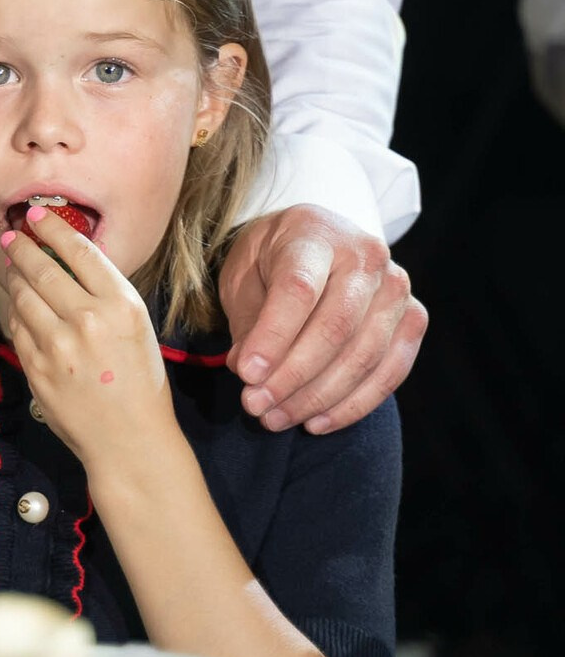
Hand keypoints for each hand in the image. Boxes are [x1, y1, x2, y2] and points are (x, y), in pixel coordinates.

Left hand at [0, 207, 184, 479]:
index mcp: (121, 305)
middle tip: (9, 235)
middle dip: (20, 247)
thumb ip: (105, 293)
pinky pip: (16, 327)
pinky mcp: (35, 367)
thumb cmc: (139, 380)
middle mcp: (88, 320)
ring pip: (22, 296)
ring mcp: (57, 345)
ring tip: (12, 267)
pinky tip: (17, 305)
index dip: (53, 228)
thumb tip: (70, 258)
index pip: (80, 252)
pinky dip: (14, 311)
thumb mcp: (136, 326)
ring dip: (13, 277)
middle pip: (41, 269)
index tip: (36, 216)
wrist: (129, 438)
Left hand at [218, 205, 426, 432]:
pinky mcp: (413, 318)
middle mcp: (366, 256)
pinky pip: (390, 371)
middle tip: (255, 406)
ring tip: (276, 419)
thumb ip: (247, 321)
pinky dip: (353, 404)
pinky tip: (317, 422)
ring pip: (363, 355)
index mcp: (315, 234)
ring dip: (317, 398)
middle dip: (292, 377)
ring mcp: (396, 288)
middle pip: (335, 327)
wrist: (315, 244)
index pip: (299, 290)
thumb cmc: (270, 262)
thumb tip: (250, 372)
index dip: (273, 337)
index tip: (247, 375)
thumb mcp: (242, 277)